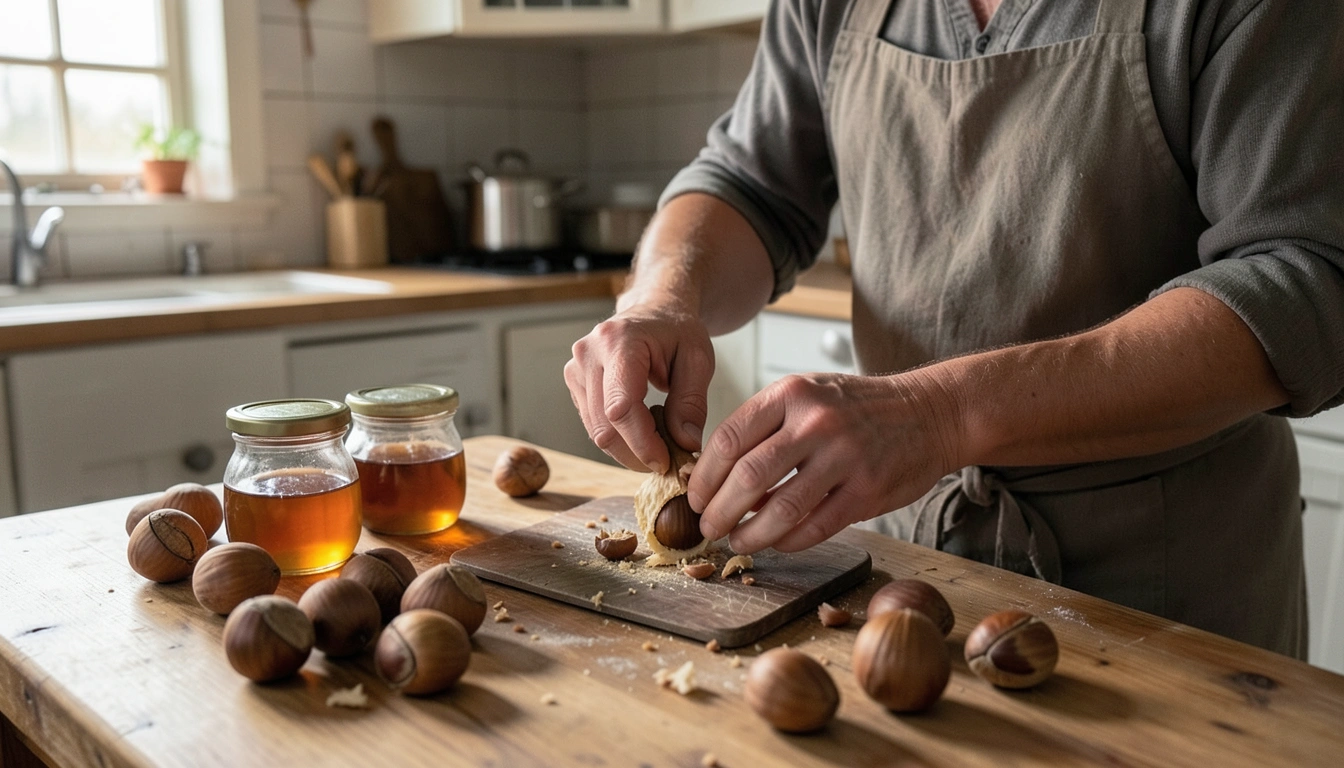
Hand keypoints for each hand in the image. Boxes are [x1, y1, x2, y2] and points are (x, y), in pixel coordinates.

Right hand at [564, 304, 715, 472]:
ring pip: (596, 431)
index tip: (667, 461)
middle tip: (668, 463)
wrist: (654, 311)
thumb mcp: (698, 360)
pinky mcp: (574, 382)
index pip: (621, 407)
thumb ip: (691, 402)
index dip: (643, 442)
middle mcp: (589, 354)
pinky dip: (618, 439)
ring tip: (658, 448)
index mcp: (619, 341)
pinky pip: (593, 424)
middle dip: (636, 453)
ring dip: (627, 450)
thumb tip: (685, 444)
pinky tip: (641, 434)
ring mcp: (576, 368)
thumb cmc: (676, 331)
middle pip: (605, 426)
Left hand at [689, 371, 960, 553]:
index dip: (705, 476)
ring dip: (751, 534)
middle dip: (720, 511)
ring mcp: (845, 456)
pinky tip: (777, 544)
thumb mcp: (807, 395)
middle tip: (708, 528)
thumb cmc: (856, 408)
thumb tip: (720, 479)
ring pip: (782, 508)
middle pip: (749, 476)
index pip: (729, 438)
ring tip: (738, 542)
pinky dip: (789, 541)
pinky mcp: (868, 490)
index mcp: (791, 394)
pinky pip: (816, 526)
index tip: (695, 498)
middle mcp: (816, 422)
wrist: (929, 412)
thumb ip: (765, 429)